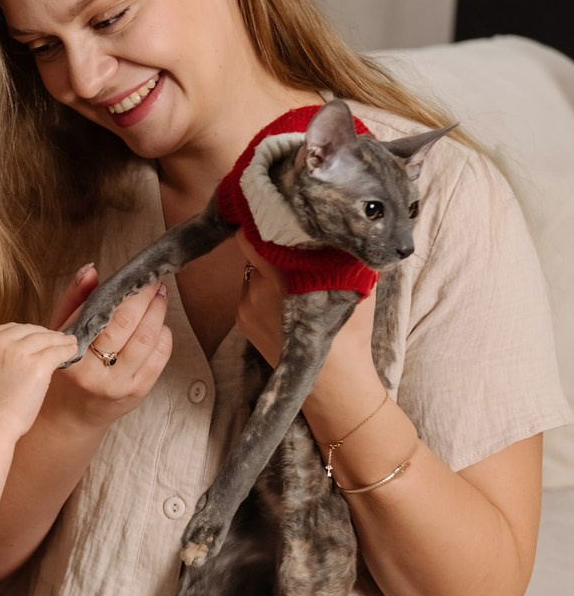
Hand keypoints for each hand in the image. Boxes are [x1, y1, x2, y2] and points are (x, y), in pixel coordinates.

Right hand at [0, 322, 80, 443]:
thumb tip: (21, 348)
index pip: (12, 328)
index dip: (30, 332)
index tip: (40, 336)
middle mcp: (0, 342)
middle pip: (31, 331)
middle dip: (47, 334)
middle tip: (59, 338)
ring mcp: (19, 352)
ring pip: (46, 339)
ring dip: (61, 340)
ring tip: (70, 342)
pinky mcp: (37, 365)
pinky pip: (57, 352)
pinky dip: (67, 350)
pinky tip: (73, 351)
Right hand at [46, 264, 172, 428]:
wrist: (72, 412)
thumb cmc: (66, 365)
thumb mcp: (60, 331)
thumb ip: (74, 298)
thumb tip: (91, 269)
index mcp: (73, 354)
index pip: (107, 317)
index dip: (128, 294)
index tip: (139, 276)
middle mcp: (96, 373)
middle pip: (131, 326)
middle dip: (147, 299)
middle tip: (154, 282)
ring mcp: (119, 384)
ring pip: (149, 341)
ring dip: (159, 314)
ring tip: (159, 297)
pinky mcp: (137, 392)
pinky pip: (159, 359)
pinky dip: (164, 337)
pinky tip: (159, 325)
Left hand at [235, 233, 377, 387]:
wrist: (333, 381)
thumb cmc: (348, 333)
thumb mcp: (354, 284)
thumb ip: (339, 254)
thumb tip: (336, 229)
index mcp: (281, 279)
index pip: (253, 237)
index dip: (264, 222)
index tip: (278, 214)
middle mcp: (256, 291)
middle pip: (255, 252)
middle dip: (272, 246)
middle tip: (294, 246)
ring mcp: (245, 307)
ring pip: (253, 272)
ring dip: (268, 270)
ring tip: (294, 281)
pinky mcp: (241, 320)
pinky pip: (249, 292)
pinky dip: (263, 290)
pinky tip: (285, 302)